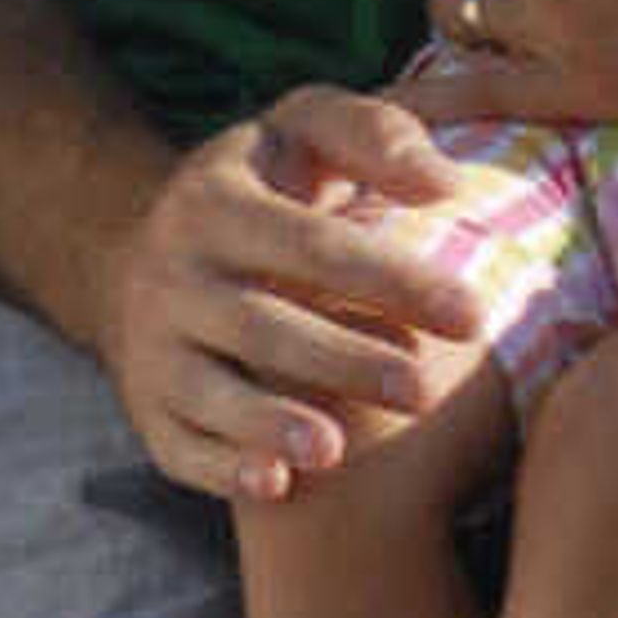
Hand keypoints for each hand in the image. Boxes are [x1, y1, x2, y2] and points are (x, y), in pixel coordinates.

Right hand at [101, 87, 484, 503]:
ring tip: (335, 450)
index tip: (472, 315)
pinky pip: (180, 447)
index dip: (391, 278)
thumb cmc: (267, 187)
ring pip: (211, 392)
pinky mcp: (148, 410)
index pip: (312, 245)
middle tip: (423, 393)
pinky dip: (222, 470)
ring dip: (270, 423)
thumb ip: (376, 135)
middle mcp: (172, 276)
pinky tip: (275, 486)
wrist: (145, 253)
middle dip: (342, 360)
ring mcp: (153, 348)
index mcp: (213, 203)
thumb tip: (445, 184)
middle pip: (262, 325)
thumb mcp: (306, 132)